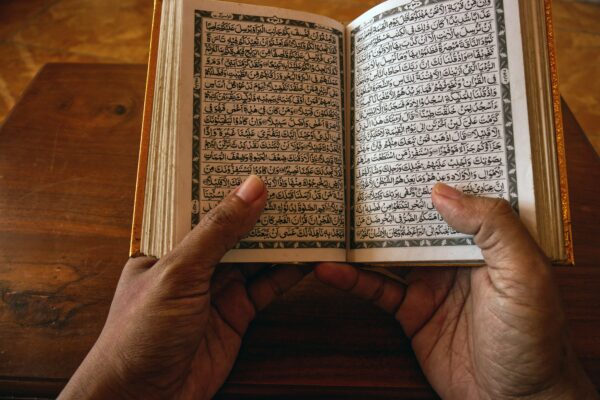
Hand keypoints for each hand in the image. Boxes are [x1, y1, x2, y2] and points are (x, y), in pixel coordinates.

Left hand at [60, 175, 304, 399]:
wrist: (144, 398)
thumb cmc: (141, 331)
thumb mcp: (179, 271)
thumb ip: (218, 230)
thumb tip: (252, 187)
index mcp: (168, 244)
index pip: (202, 204)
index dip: (229, 183)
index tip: (260, 159)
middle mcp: (194, 263)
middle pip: (234, 229)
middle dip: (261, 209)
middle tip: (295, 182)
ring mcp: (217, 289)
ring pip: (256, 256)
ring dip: (280, 239)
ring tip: (310, 212)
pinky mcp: (238, 314)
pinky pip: (267, 286)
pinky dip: (288, 272)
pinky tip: (308, 256)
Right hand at [315, 183, 596, 398]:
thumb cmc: (534, 338)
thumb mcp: (524, 274)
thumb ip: (492, 228)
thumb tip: (441, 191)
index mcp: (488, 239)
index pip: (458, 196)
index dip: (434, 173)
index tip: (404, 151)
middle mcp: (456, 255)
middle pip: (415, 221)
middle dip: (389, 200)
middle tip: (354, 175)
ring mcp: (430, 282)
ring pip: (389, 251)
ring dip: (361, 238)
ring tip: (331, 218)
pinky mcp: (411, 311)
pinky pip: (377, 289)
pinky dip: (352, 279)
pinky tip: (329, 269)